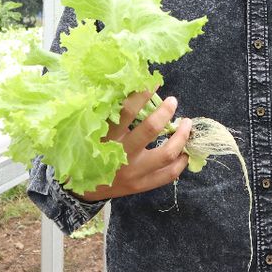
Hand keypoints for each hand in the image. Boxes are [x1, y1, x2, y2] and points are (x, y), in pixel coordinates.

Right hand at [71, 88, 190, 202]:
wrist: (84, 188)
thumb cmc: (91, 152)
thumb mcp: (96, 133)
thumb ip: (112, 116)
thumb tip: (135, 90)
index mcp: (107, 138)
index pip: (127, 111)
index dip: (142, 95)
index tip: (153, 82)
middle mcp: (122, 155)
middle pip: (150, 130)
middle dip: (165, 113)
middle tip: (173, 101)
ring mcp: (134, 173)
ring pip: (166, 154)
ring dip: (181, 137)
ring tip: (187, 125)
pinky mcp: (142, 186)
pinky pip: (168, 175)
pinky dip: (181, 162)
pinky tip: (185, 152)